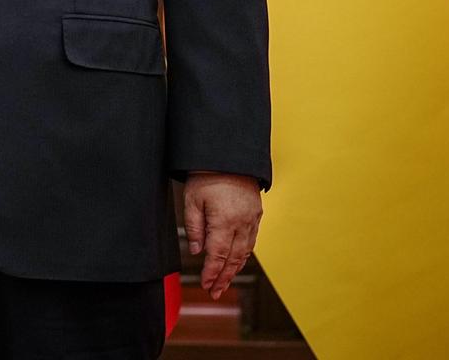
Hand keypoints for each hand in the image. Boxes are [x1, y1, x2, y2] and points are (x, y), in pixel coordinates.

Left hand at [183, 172, 261, 299]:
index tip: (206, 285)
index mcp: (224, 221)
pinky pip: (251, 240)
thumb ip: (194, 227)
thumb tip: (196, 250)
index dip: (212, 273)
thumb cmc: (207, 176)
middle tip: (215, 292)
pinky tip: (237, 262)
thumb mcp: (192, 200)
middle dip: (224, 278)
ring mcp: (252, 219)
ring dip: (235, 270)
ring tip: (225, 283)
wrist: (229, 156)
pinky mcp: (256, 214)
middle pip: (233, 258)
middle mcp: (242, 223)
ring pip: (245, 252)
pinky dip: (243, 255)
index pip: (218, 255)